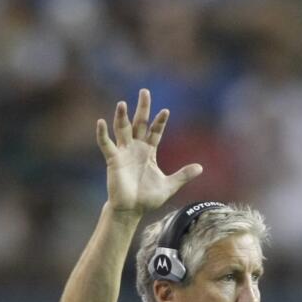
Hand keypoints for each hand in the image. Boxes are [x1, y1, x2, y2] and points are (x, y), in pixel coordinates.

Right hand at [96, 88, 201, 216]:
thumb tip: (201, 168)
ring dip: (122, 117)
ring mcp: (124, 153)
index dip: (160, 122)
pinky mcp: (113, 160)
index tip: (165, 111)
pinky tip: (101, 122)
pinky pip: (106, 145)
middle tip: (145, 91)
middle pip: (139, 123)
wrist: (131, 210)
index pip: (155, 131)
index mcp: (149, 152)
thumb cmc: (147, 198)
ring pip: (122, 130)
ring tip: (122, 103)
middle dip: (142, 108)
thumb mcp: (169, 186)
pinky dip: (102, 134)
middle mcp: (136, 148)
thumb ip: (183, 175)